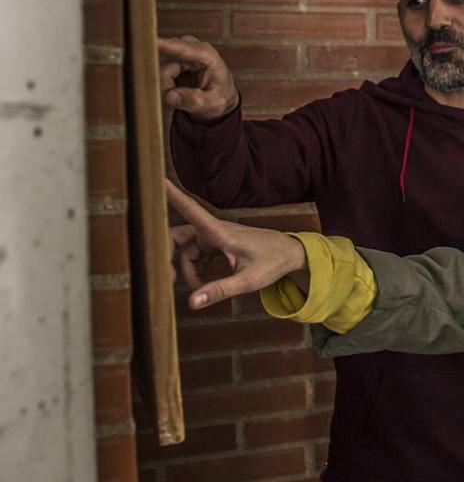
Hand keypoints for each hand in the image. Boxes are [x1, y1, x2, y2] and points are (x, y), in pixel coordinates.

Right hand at [158, 35, 239, 121]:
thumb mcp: (213, 103)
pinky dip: (163, 84)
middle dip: (166, 85)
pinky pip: (156, 71)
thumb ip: (194, 100)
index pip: (181, 48)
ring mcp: (179, 50)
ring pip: (158, 70)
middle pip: (164, 65)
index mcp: (206, 55)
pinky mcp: (170, 56)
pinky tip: (176, 88)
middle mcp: (191, 47)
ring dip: (165, 86)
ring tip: (182, 94)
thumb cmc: (221, 96)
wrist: (221, 94)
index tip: (149, 41)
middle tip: (178, 98)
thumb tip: (170, 96)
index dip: (164, 45)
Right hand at [166, 179, 307, 309]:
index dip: (172, 196)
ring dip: (186, 269)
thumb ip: (220, 290)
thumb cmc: (273, 262)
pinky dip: (194, 269)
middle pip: (177, 237)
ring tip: (197, 289)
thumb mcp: (248, 281)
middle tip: (167, 279)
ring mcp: (214, 237)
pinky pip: (195, 255)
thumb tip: (192, 302)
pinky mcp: (217, 244)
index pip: (191, 210)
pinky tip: (203, 283)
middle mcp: (213, 230)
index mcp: (220, 232)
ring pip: (186, 251)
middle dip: (167, 256)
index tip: (156, 179)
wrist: (290, 253)